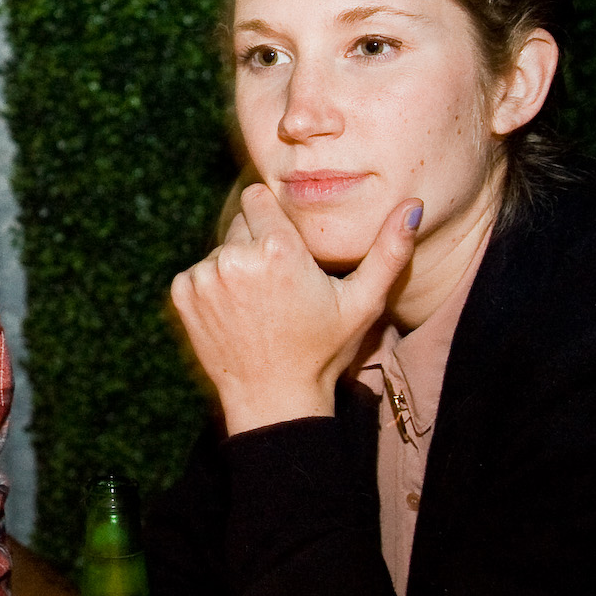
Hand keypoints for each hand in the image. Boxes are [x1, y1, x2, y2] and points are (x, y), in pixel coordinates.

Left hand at [169, 183, 419, 433]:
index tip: (285, 241)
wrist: (274, 398)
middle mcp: (234, 257)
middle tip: (279, 282)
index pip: (258, 197)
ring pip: (220, 249)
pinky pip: (198, 272)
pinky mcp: (182, 294)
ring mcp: (204, 276)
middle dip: (257, 242)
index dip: (273, 216)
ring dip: (236, 266)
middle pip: (239, 222)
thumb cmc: (324, 350)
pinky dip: (213, 286)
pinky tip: (237, 312)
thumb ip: (390, 250)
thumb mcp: (364, 302)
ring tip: (261, 302)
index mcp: (277, 249)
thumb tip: (413, 204)